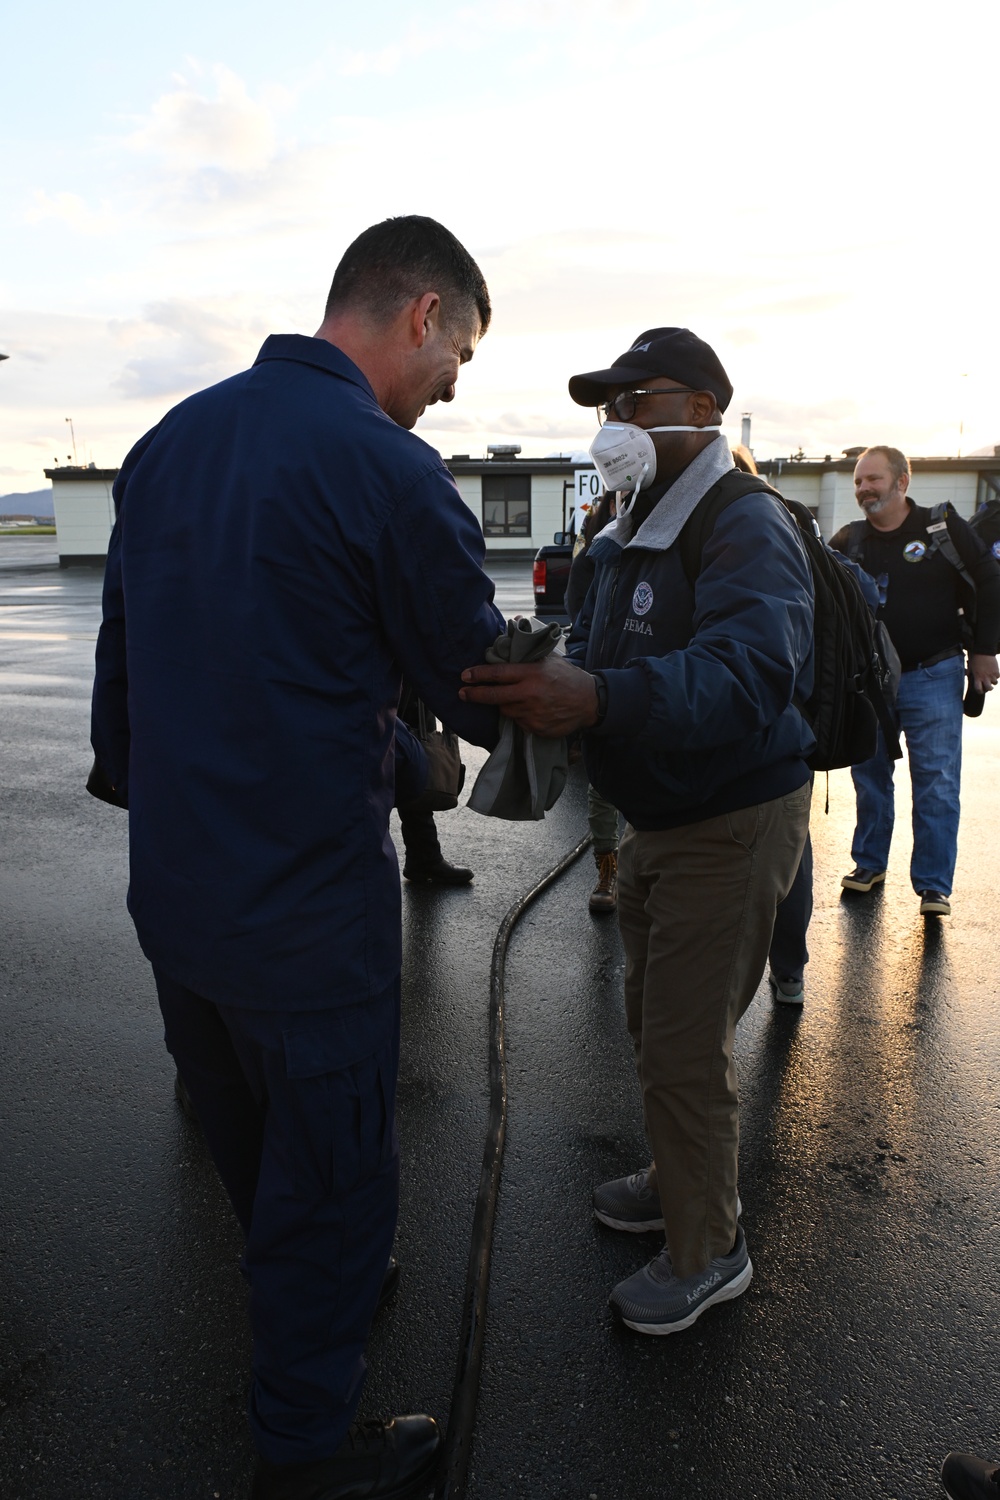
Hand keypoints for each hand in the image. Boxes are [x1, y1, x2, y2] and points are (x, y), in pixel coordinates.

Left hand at [460, 656, 599, 735]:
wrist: (589, 702)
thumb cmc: (567, 677)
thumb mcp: (549, 659)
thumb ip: (528, 650)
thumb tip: (513, 626)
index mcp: (532, 673)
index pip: (498, 673)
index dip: (478, 675)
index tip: (464, 676)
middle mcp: (530, 694)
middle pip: (494, 696)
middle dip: (475, 695)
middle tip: (462, 693)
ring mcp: (532, 713)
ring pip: (506, 711)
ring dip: (505, 705)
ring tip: (515, 698)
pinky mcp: (536, 728)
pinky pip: (519, 723)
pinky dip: (520, 716)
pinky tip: (531, 710)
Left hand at [970, 653, 999, 693]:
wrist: (983, 651)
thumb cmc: (975, 658)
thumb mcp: (970, 666)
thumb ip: (969, 672)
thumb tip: (966, 675)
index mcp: (977, 677)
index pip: (979, 689)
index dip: (980, 691)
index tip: (980, 690)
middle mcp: (985, 677)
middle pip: (989, 688)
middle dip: (989, 689)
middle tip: (989, 687)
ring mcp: (992, 674)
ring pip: (995, 683)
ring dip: (993, 681)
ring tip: (991, 678)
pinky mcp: (997, 670)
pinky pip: (998, 676)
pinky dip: (996, 675)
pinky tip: (994, 672)